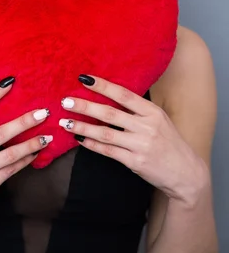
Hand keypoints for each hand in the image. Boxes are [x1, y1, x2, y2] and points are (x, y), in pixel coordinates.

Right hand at [0, 77, 51, 228]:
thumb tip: (2, 112)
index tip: (9, 81)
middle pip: (0, 133)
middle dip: (24, 121)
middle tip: (43, 112)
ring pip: (10, 153)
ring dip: (31, 143)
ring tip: (47, 136)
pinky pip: (11, 169)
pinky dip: (26, 160)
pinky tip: (36, 153)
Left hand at [59, 75, 204, 201]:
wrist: (186, 173)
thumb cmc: (169, 143)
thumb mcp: (159, 120)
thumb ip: (138, 110)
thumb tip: (109, 96)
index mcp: (152, 112)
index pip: (123, 95)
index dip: (103, 86)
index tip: (84, 78)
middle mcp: (147, 127)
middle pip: (110, 113)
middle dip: (85, 106)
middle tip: (66, 101)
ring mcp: (141, 145)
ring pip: (105, 133)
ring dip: (83, 127)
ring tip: (66, 122)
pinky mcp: (135, 162)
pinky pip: (109, 151)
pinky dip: (93, 145)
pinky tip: (80, 139)